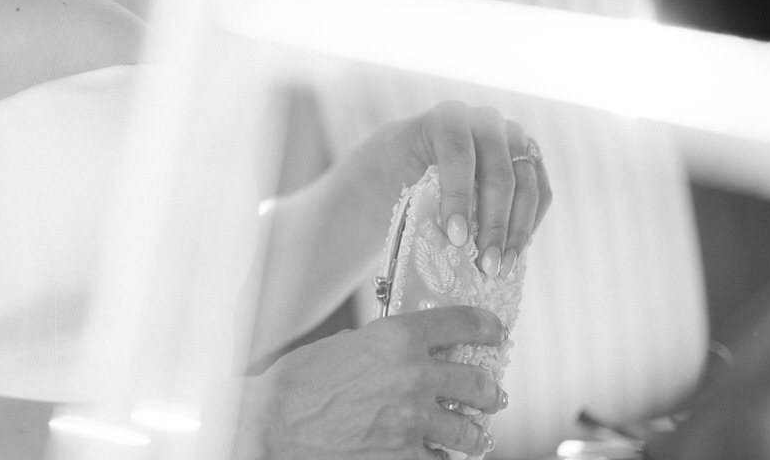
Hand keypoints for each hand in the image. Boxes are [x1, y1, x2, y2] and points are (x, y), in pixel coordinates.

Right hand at [243, 306, 507, 459]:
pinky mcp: (404, 457)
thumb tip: (401, 354)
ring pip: (467, 431)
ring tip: (475, 434)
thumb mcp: (345, 345)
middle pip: (476, 383)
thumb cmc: (298, 382)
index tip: (495, 330)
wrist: (274, 425)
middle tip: (492, 393)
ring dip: (472, 432)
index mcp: (397, 338)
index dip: (484, 326)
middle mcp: (414, 377)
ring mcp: (413, 422)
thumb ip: (381, 347)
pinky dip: (440, 458)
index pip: (459, 325)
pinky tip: (439, 455)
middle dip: (488, 390)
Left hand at [362, 100, 552, 279]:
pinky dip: (531, 223)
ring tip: (502, 267)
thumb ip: (420, 197)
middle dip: (494, 224)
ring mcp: (514, 136)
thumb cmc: (403, 168)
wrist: (417, 152)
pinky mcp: (531, 156)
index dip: (459, 197)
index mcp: (448, 118)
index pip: (459, 155)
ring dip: (518, 231)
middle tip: (486, 264)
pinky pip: (542, 191)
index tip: (456, 238)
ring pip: (528, 185)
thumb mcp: (396, 174)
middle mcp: (486, 120)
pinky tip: (516, 251)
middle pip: (499, 173)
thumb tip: (450, 244)